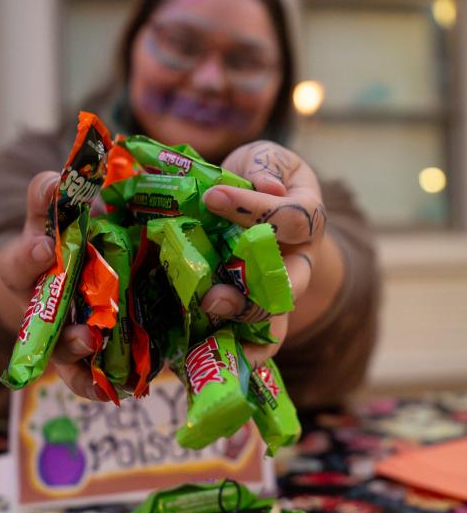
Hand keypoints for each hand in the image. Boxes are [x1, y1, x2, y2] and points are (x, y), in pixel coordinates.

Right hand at [0, 171, 105, 399]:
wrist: (43, 281)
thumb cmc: (52, 245)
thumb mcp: (47, 217)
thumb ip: (51, 197)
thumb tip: (67, 171)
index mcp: (31, 265)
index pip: (22, 260)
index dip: (30, 255)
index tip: (43, 247)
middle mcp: (38, 303)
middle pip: (40, 314)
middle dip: (53, 308)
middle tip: (75, 314)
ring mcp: (54, 332)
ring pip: (60, 349)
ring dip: (75, 349)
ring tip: (92, 345)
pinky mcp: (75, 356)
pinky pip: (81, 377)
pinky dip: (93, 384)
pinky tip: (115, 388)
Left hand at [200, 141, 327, 363]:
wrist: (257, 200)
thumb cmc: (260, 175)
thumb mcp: (264, 157)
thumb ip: (266, 165)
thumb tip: (266, 185)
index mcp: (307, 217)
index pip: (291, 218)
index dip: (253, 209)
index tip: (213, 197)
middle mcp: (298, 260)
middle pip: (290, 286)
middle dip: (255, 295)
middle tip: (214, 295)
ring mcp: (278, 288)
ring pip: (274, 318)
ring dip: (240, 325)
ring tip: (206, 324)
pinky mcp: (254, 306)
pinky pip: (256, 338)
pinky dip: (237, 350)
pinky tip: (204, 354)